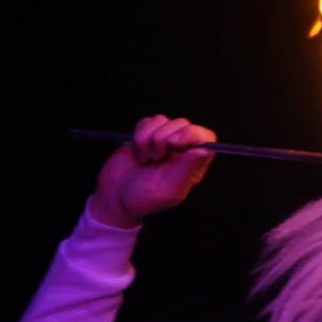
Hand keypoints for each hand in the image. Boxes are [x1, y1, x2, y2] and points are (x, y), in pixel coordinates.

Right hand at [88, 116, 217, 228]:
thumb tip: (205, 149)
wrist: (114, 198)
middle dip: (165, 137)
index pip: (206, 138)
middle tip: (156, 157)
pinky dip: (139, 135)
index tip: (174, 143)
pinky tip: (138, 153)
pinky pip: (147, 122)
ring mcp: (164, 140)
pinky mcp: (146, 135)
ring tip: (146, 158)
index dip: (192, 134)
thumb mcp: (169, 190)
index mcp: (194, 164)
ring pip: (163, 120)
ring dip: (149, 138)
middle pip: (184, 124)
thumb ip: (187, 169)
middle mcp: (182, 150)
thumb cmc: (144, 200)